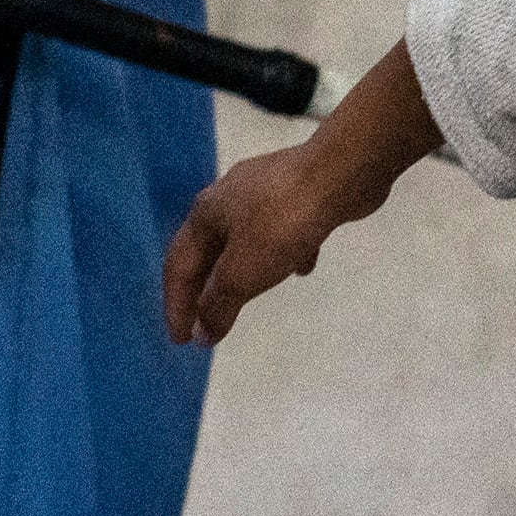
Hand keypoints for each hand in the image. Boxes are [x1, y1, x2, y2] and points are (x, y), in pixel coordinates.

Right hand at [162, 42, 446, 347]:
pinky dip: (283, 253)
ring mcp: (267, 189)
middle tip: (206, 323)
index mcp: (205, 212)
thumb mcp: (242, 273)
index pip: (177, 265)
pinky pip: (283, 229)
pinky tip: (301, 269)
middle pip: (209, 251)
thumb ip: (218, 306)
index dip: (175, 305)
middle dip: (207, 289)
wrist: (339, 174)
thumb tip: (201, 334)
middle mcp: (229, 197)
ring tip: (246, 298)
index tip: (181, 341)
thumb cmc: (281, 224)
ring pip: (246, 239)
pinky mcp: (301, 191)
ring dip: (242, 271)